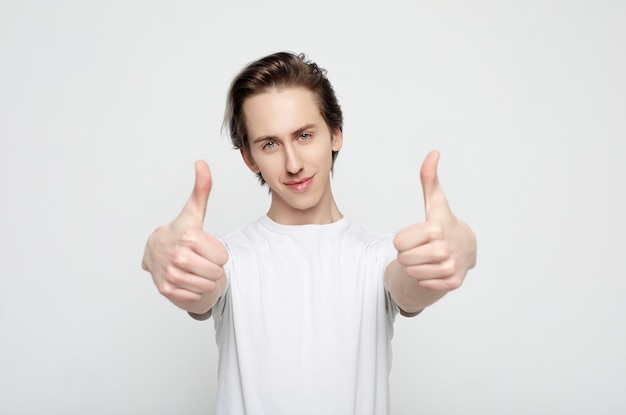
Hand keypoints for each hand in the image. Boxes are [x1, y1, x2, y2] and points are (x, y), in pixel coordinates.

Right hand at [141, 161, 228, 311]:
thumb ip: (201, 189)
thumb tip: (201, 163)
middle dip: (213, 268)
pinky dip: (194, 290)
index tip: (205, 246)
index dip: (218, 253)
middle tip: (201, 259)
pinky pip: (194, 296)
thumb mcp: (193, 212)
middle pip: (216, 272)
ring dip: (205, 280)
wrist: (155, 252)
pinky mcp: (166, 289)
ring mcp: (170, 274)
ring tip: (194, 268)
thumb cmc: (181, 232)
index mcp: (188, 236)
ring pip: (207, 286)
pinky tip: (186, 278)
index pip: (223, 257)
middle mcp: (177, 256)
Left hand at [393, 151, 475, 290]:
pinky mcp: (454, 282)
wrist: (466, 248)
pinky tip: (434, 268)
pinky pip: (425, 284)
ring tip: (426, 258)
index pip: (399, 242)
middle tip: (420, 248)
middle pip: (403, 258)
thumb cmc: (444, 223)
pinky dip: (425, 279)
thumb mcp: (435, 202)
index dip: (403, 239)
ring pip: (412, 272)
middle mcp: (445, 248)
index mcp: (436, 228)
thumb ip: (429, 179)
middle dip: (406, 254)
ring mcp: (451, 266)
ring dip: (415, 267)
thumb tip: (433, 153)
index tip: (415, 236)